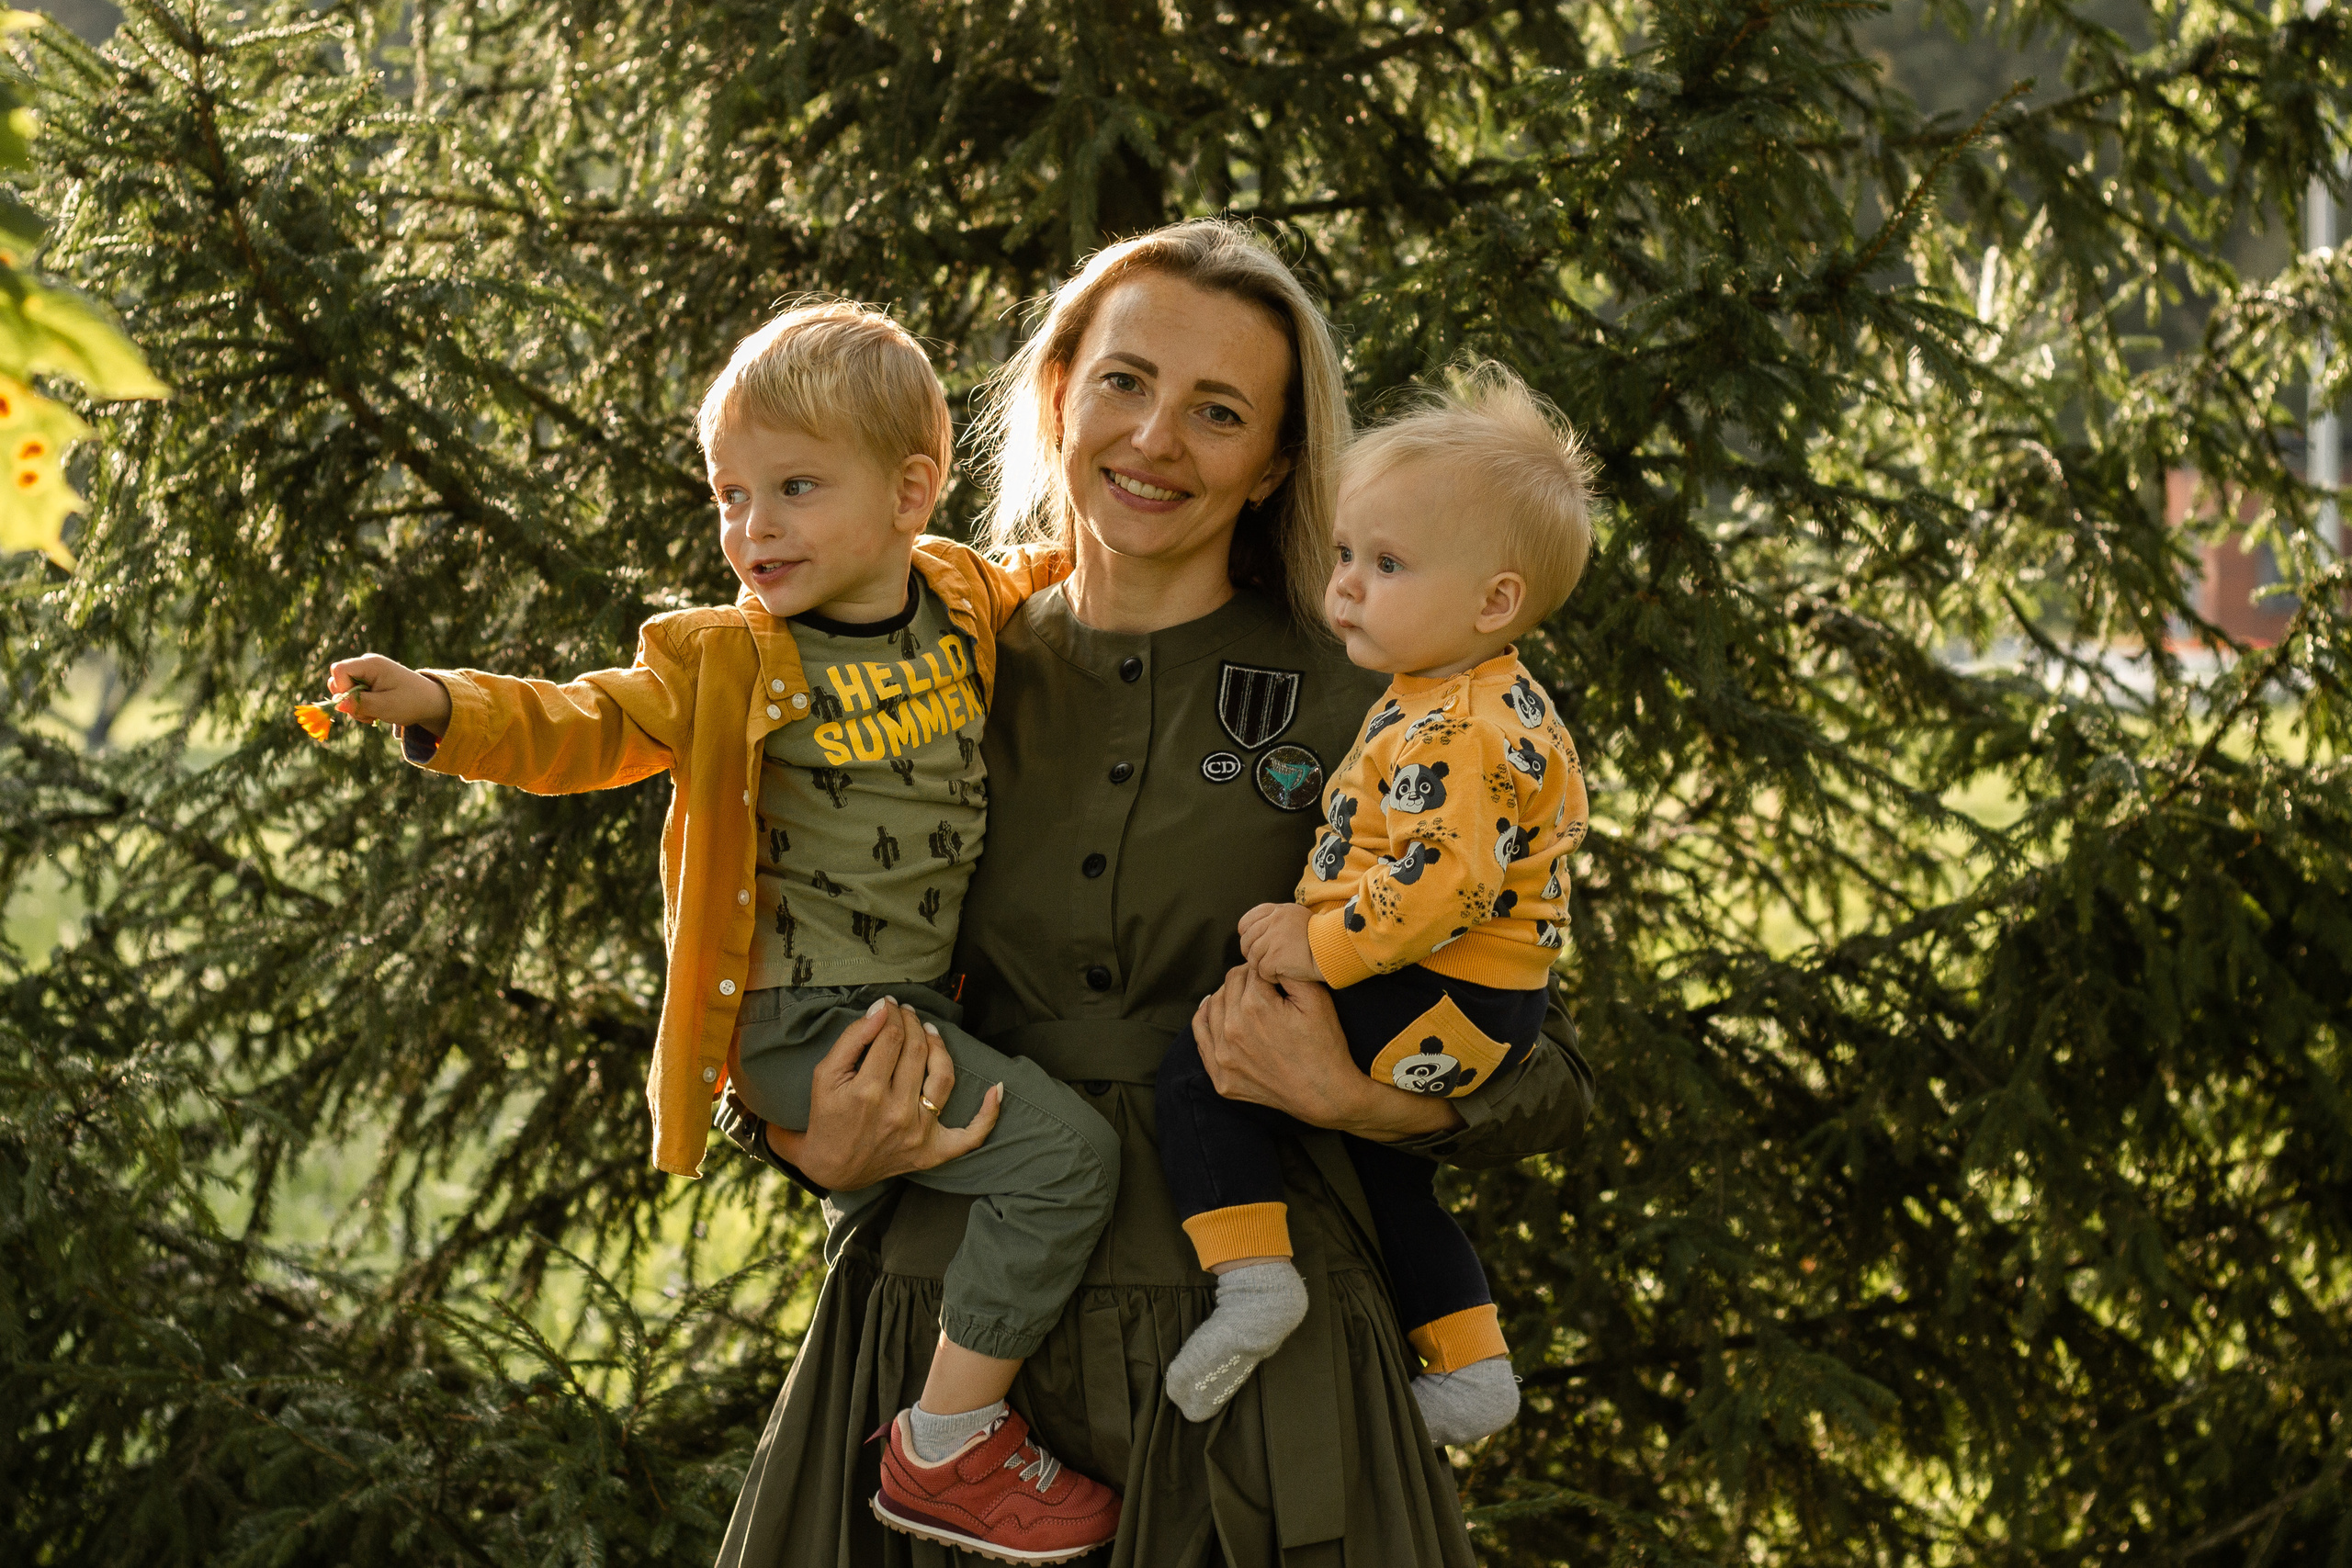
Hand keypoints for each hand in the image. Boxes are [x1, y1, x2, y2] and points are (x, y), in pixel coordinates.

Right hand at [329, 653, 453, 735]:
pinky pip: (351, 695)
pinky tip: (375, 711)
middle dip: (347, 700)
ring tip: (375, 713)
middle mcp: (366, 664)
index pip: (339, 669)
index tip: (358, 702)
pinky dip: (359, 707)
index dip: (342, 688)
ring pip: (342, 690)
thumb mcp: (386, 706)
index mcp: (372, 664)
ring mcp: (366, 673)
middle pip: (337, 680)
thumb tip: (336, 705)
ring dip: (354, 707)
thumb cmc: (411, 702)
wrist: (430, 702)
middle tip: (369, 712)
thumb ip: (360, 704)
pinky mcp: (367, 682)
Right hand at [765, 997, 1002, 1189]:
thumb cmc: (827, 1117)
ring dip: (940, 1046)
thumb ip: (852, 1039)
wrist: (832, 1168)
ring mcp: (919, 1134)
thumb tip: (881, 1009)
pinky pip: (971, 1136)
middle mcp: (897, 1113)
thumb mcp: (825, 1075)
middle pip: (917, 1051)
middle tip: (906, 1012)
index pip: (891, 1038)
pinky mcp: (934, 1152)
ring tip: (929, 1030)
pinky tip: (997, 1088)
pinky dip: (988, 1114)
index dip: (892, 1014)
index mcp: (866, 1092)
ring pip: (944, 1077)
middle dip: (912, 1023)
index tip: (889, 1004)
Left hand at [1191, 966, 1461, 1141]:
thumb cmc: (1325, 1045)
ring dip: (1227, 998)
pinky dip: (1206, 1020)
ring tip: (1246, 1000)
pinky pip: (1201, 1037)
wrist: (1326, 1094)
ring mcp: (1223, 1057)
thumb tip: (1266, 954)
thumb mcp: (1317, 998)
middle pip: (1228, 986)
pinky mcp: (1221, 1077)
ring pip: (1213, 1007)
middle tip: (1263, 988)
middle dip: (1244, 982)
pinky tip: (1215, 1011)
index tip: (1272, 977)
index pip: (1247, 970)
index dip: (1261, 969)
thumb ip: (1287, 968)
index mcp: (1255, 1006)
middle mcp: (1232, 1030)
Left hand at [1237, 902, 1320, 983]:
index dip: (1247, 934)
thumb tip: (1256, 931)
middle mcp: (1274, 922)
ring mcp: (1273, 939)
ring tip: (1276, 969)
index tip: (1254, 943)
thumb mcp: (1298, 918)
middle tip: (1263, 961)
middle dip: (1251, 952)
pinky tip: (1282, 975)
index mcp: (1278, 911)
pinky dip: (1270, 976)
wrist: (1335, 949)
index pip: (1247, 921)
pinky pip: (1262, 971)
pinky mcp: (1275, 957)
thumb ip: (1277, 921)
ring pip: (1252, 957)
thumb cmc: (1321, 938)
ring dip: (1261, 966)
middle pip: (1246, 940)